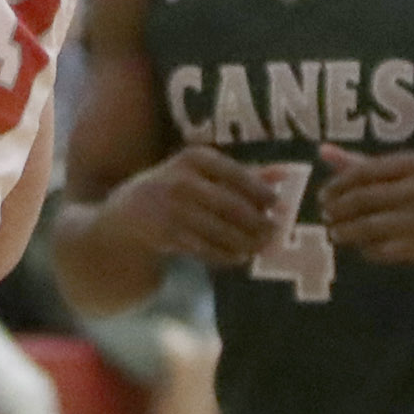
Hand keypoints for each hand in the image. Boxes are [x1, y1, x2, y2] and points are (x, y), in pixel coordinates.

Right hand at [107, 147, 276, 269]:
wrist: (128, 215)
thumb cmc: (176, 188)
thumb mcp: (203, 173)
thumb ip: (243, 173)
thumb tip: (285, 174)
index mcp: (193, 158)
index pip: (235, 173)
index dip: (260, 190)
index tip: (278, 203)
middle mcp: (181, 179)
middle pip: (230, 205)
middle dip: (257, 221)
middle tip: (275, 231)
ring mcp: (172, 209)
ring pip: (220, 230)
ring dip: (246, 242)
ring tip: (261, 246)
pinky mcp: (167, 235)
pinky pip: (207, 248)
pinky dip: (227, 254)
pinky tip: (240, 255)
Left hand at [319, 148, 413, 266]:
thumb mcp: (400, 170)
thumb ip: (361, 163)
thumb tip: (322, 151)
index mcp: (411, 165)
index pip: (364, 172)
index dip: (338, 185)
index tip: (322, 195)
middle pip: (366, 199)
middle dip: (340, 209)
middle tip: (325, 216)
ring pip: (373, 227)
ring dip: (348, 231)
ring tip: (334, 233)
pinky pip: (385, 250)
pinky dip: (367, 249)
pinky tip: (359, 246)